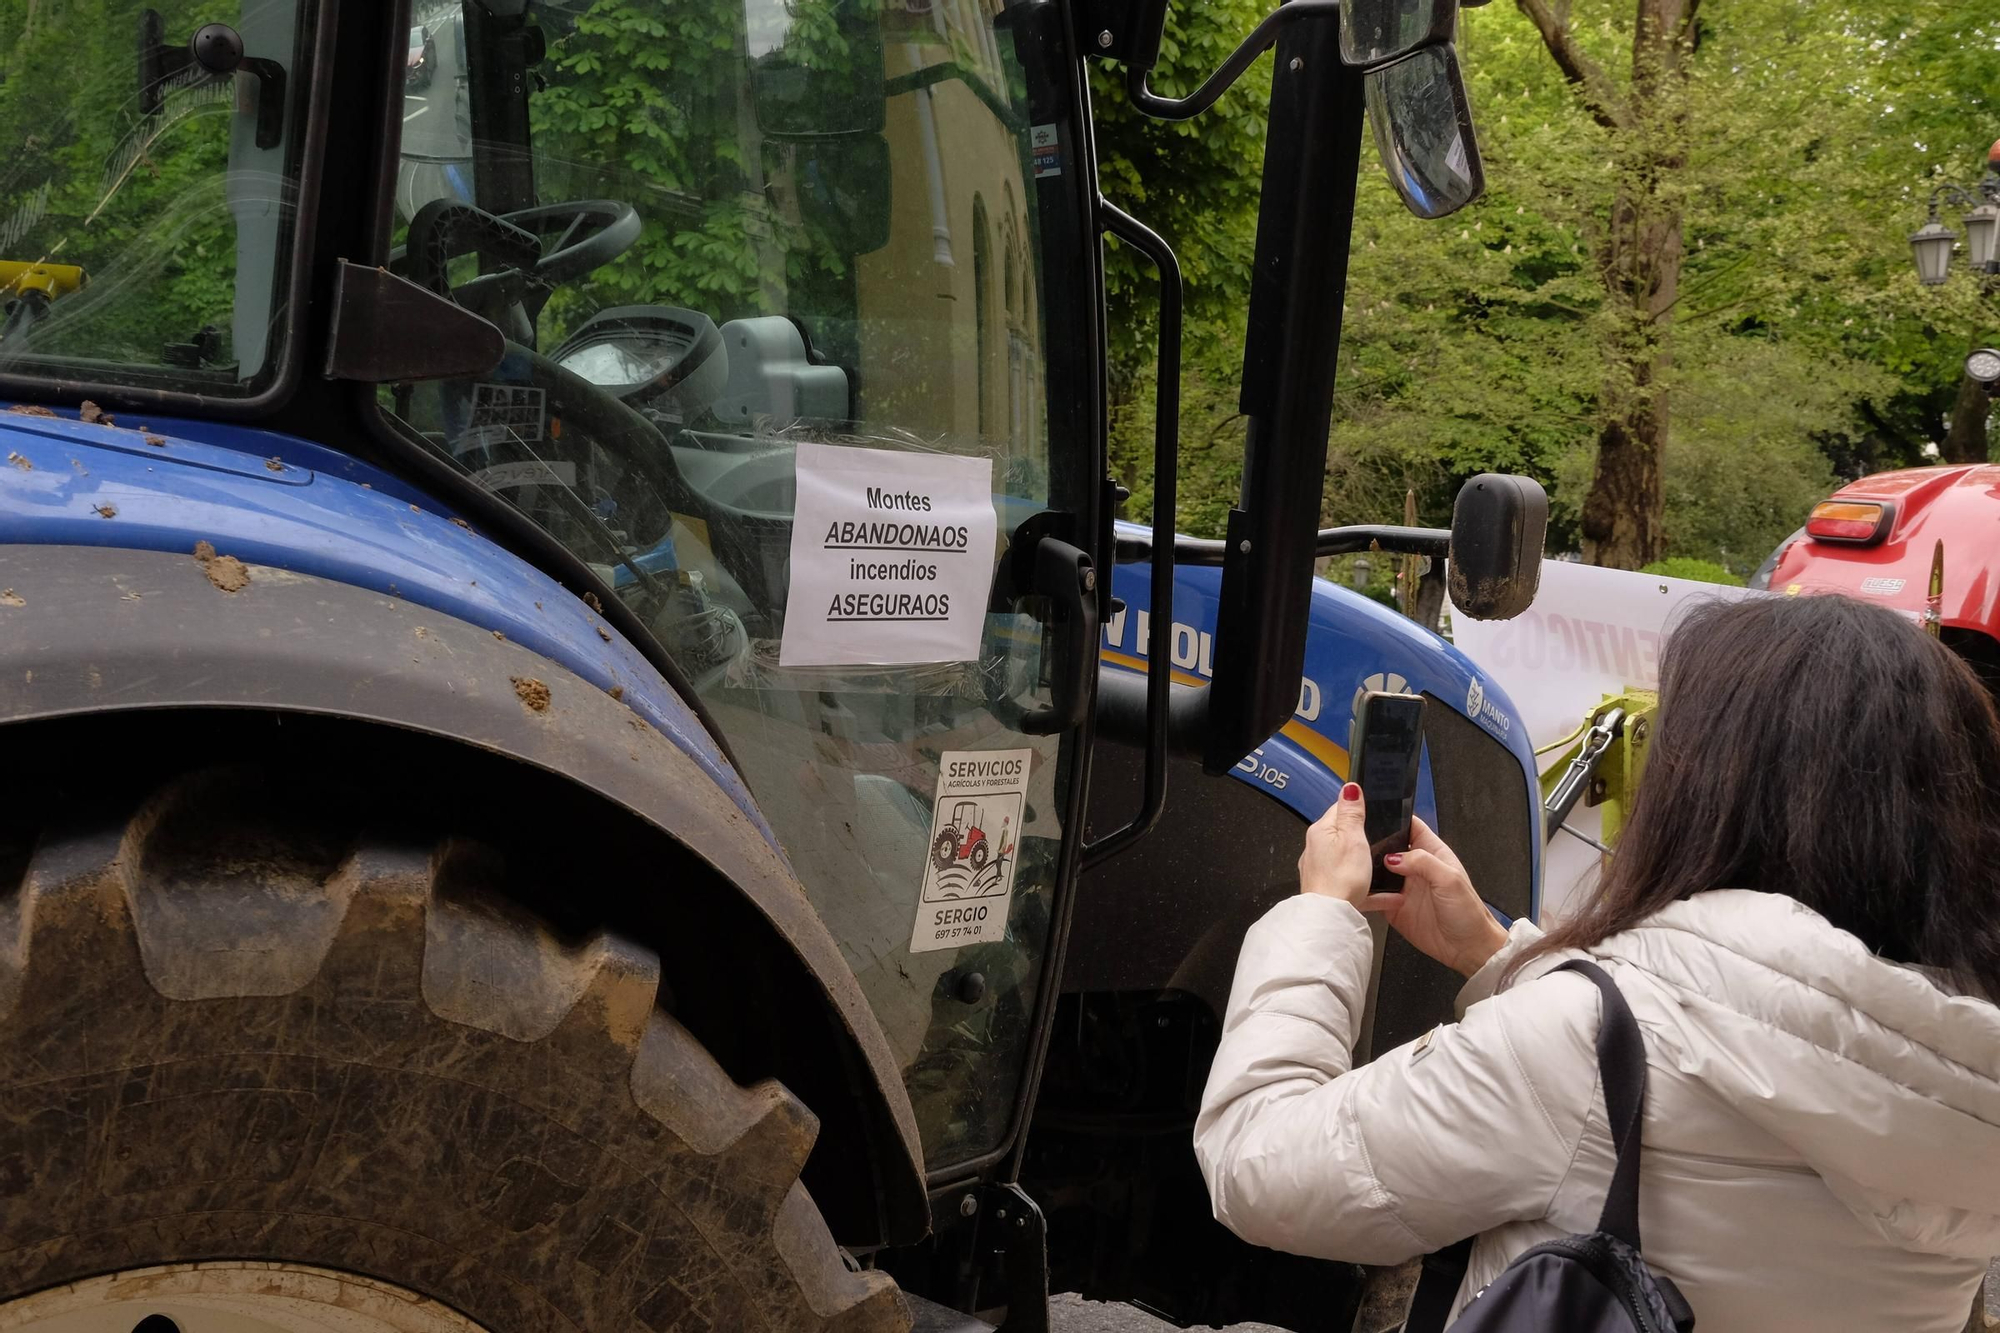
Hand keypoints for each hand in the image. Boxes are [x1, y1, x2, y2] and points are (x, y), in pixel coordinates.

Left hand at [1298, 782, 1372, 905]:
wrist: (1330, 917)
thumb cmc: (1340, 878)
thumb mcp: (1353, 838)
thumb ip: (1352, 812)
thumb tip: (1350, 787)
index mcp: (1321, 830)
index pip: (1339, 808)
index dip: (1359, 809)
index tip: (1373, 812)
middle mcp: (1315, 848)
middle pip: (1343, 834)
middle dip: (1363, 838)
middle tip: (1382, 842)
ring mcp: (1319, 869)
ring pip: (1347, 859)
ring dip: (1365, 863)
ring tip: (1383, 869)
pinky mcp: (1326, 887)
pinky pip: (1349, 881)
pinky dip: (1365, 885)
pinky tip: (1381, 894)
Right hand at [1361, 816, 1509, 976]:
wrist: (1467, 949)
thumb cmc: (1467, 912)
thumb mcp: (1449, 880)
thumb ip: (1422, 862)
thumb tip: (1392, 857)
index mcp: (1431, 853)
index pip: (1410, 826)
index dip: (1394, 817)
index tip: (1373, 812)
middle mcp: (1414, 868)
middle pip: (1388, 846)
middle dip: (1372, 841)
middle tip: (1352, 839)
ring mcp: (1402, 887)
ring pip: (1377, 870)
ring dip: (1365, 868)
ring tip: (1349, 863)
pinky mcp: (1393, 907)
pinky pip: (1374, 896)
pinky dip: (1365, 893)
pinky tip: (1356, 889)